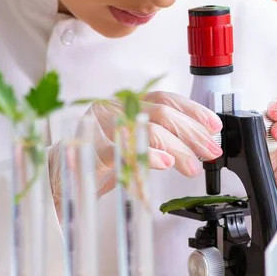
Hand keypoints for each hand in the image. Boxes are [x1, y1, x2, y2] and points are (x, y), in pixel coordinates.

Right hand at [49, 91, 222, 214]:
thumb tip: (200, 145)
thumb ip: (164, 140)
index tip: (213, 126)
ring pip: (145, 128)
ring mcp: (101, 124)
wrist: (62, 177)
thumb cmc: (103, 160)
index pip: (166, 99)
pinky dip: (144, 156)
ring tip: (189, 165)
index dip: (192, 111)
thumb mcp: (137, 145)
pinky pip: (120, 150)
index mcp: (129, 103)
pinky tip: (163, 163)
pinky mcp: (88, 146)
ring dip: (174, 147)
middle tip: (208, 152)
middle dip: (190, 134)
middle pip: (161, 114)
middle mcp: (116, 107)